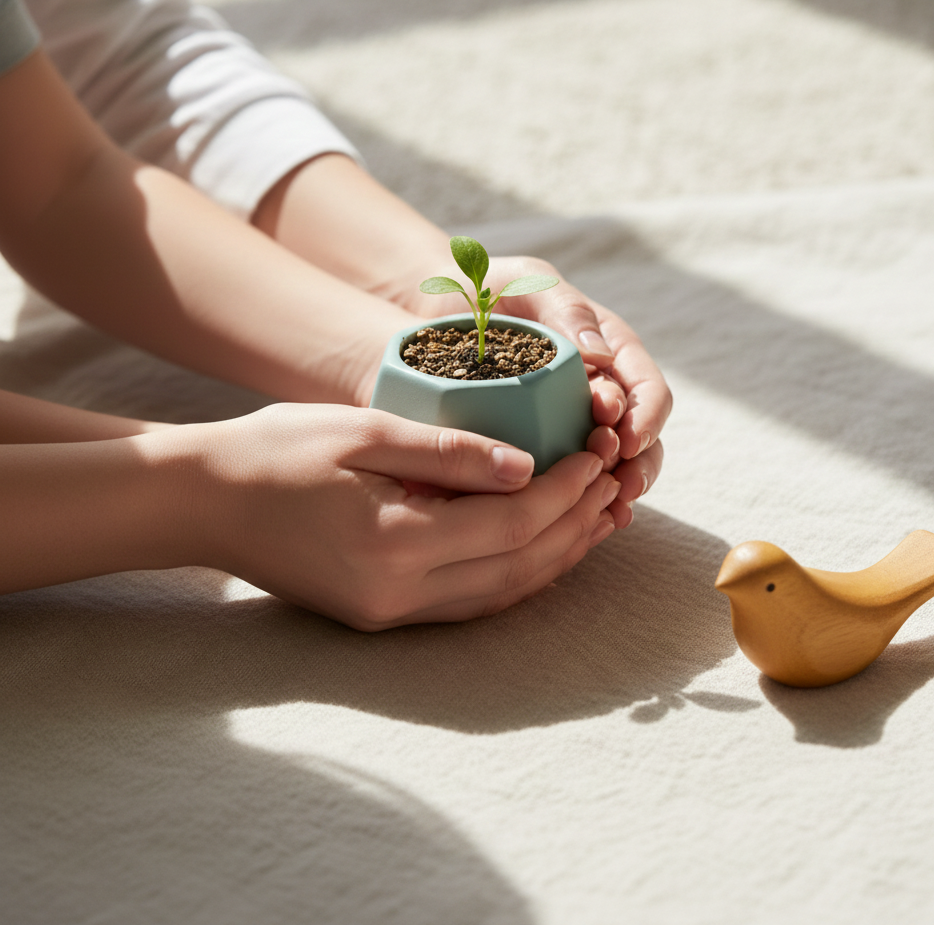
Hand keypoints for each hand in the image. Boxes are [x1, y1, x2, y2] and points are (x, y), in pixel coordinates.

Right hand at [175, 404, 619, 629]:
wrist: (206, 504)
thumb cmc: (278, 453)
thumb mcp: (363, 432)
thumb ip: (448, 453)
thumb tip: (527, 467)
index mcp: (394, 544)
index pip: (512, 525)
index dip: (565, 491)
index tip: (595, 452)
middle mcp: (398, 595)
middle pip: (518, 569)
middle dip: (574, 524)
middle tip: (611, 481)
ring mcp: (389, 614)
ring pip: (501, 595)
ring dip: (556, 556)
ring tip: (594, 514)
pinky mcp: (381, 617)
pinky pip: (470, 603)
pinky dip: (516, 576)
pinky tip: (540, 547)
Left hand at [403, 255, 670, 528]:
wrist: (436, 313)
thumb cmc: (490, 290)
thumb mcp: (529, 282)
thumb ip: (566, 309)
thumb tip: (601, 355)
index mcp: (609, 353)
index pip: (646, 389)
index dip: (645, 417)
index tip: (626, 438)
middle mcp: (600, 393)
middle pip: (641, 436)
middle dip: (637, 463)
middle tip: (620, 482)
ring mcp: (574, 425)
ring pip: (614, 466)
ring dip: (616, 490)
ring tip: (610, 510)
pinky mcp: (544, 450)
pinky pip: (571, 482)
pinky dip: (582, 503)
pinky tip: (585, 523)